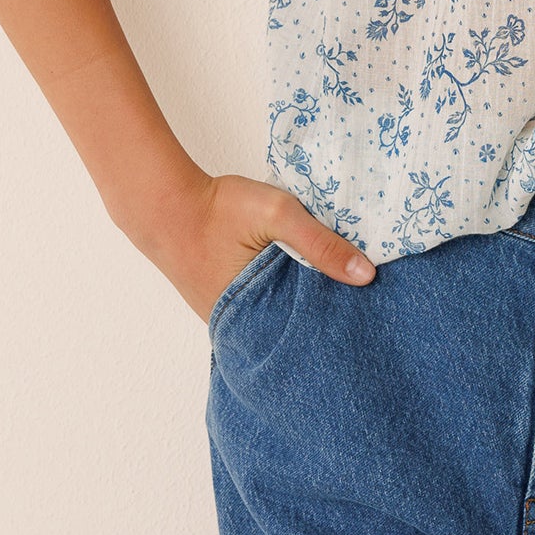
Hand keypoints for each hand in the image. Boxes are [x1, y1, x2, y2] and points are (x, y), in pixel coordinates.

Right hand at [138, 171, 375, 325]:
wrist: (166, 203)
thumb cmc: (220, 209)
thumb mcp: (278, 214)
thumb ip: (320, 243)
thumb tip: (366, 275)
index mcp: (255, 314)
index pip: (309, 330)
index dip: (338, 320)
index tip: (368, 313)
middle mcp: (240, 326)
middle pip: (295, 328)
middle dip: (323, 318)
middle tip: (360, 305)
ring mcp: (231, 317)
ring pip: (279, 318)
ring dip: (302, 305)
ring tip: (338, 293)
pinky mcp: (227, 304)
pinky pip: (263, 307)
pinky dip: (283, 296)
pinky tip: (304, 281)